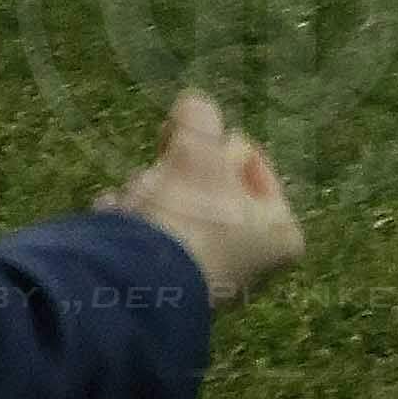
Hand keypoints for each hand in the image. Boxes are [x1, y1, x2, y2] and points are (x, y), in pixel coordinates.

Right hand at [100, 87, 305, 308]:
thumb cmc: (190, 215)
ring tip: (130, 196)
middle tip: (160, 165)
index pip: (255, 164)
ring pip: (181, 212)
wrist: (146, 282)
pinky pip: (158, 241)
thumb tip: (192, 108)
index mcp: (281, 232)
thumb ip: (199, 114)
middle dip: (179, 171)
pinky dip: (136, 225)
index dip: (218, 144)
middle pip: (214, 189)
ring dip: (151, 194)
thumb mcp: (197, 147)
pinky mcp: (178, 290)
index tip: (188, 140)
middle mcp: (257, 262)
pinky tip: (116, 216)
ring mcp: (217, 280)